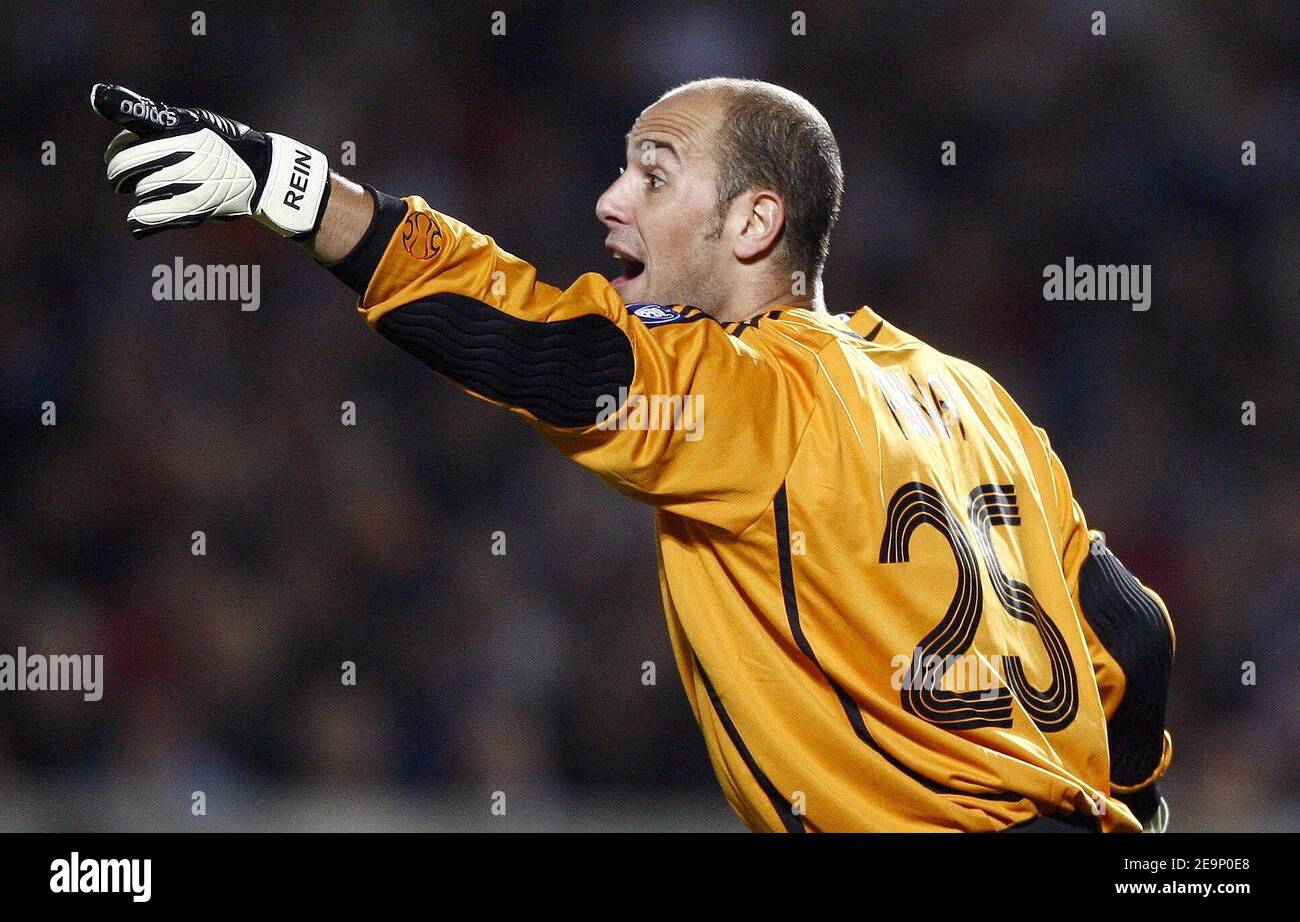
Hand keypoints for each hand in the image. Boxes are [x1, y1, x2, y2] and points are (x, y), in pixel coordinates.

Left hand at [90, 83, 329, 238]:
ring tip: (157, 192)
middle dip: (119, 173)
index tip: (116, 153)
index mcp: (181, 127)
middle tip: (124, 178)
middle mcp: (185, 153)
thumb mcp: (188, 121)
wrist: (262, 175)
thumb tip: (96, 94)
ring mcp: (190, 182)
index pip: (131, 128)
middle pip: (124, 167)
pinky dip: (140, 220)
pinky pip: (149, 217)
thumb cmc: (218, 144)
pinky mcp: (195, 209)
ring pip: (140, 191)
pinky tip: (139, 219)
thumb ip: (144, 114)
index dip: (116, 145)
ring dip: (142, 194)